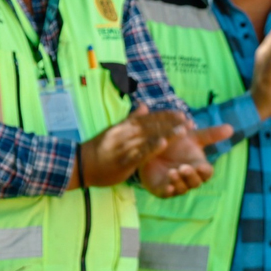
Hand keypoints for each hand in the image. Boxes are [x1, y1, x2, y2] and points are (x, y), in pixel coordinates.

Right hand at [72, 104, 186, 189]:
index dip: (166, 116)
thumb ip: (131, 119)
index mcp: (125, 127)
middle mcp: (126, 134)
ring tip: (183, 130)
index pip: (149, 118)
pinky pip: (139, 153)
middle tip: (190, 121)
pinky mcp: (123, 160)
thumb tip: (143, 105)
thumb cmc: (100, 149)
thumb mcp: (115, 130)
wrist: (80, 165)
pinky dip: (151, 147)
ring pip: (148, 138)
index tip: (182, 113)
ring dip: (167, 133)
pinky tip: (164, 143)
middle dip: (172, 123)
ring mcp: (124, 147)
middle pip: (152, 126)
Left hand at [137, 122, 231, 197]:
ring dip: (179, 181)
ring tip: (171, 171)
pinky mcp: (161, 189)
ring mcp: (176, 185)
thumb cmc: (175, 142)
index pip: (207, 173)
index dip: (204, 171)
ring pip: (182, 189)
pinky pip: (167, 194)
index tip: (200, 166)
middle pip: (196, 182)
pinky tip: (167, 186)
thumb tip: (231, 128)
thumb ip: (211, 134)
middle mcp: (189, 178)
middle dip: (190, 176)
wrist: (151, 147)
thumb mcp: (193, 136)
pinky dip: (168, 191)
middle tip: (183, 167)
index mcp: (199, 167)